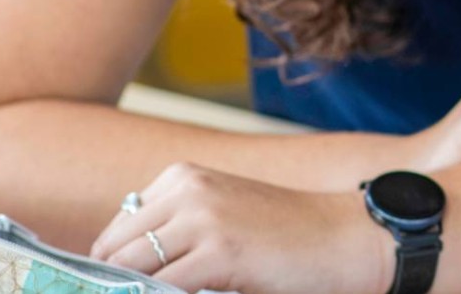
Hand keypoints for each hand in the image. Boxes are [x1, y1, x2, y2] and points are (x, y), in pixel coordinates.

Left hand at [91, 163, 388, 293]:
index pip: (116, 230)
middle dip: (116, 284)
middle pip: (113, 250)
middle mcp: (186, 190)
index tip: (119, 290)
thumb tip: (120, 267)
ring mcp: (201, 219)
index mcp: (182, 177)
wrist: (347, 239)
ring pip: (130, 270)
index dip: (113, 268)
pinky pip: (160, 288)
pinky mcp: (218, 252)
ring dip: (135, 292)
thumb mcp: (223, 214)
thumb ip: (175, 230)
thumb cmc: (288, 235)